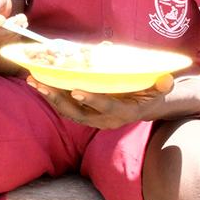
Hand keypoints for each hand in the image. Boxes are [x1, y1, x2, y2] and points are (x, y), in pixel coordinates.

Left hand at [26, 74, 174, 128]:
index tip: (77, 90)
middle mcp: (105, 119)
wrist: (143, 107)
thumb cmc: (151, 93)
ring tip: (33, 82)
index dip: (93, 100)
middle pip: (78, 112)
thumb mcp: (160, 90)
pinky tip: (38, 83)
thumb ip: (162, 85)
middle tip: (41, 84)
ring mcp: (93, 118)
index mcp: (124, 112)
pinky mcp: (84, 114)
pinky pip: (65, 107)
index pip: (107, 107)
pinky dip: (51, 96)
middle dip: (58, 98)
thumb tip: (166, 80)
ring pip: (67, 110)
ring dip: (49, 96)